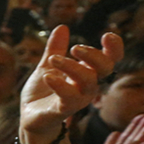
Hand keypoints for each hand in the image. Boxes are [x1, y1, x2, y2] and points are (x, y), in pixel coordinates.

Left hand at [18, 25, 122, 143]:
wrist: (30, 117)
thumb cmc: (42, 92)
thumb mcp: (47, 66)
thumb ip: (55, 49)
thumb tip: (62, 27)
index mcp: (85, 73)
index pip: (109, 60)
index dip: (113, 48)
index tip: (107, 35)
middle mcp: (86, 86)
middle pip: (105, 69)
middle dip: (94, 55)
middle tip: (75, 47)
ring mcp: (77, 98)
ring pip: (88, 82)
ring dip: (73, 67)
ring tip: (53, 59)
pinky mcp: (63, 109)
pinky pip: (70, 98)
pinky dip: (60, 85)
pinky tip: (48, 76)